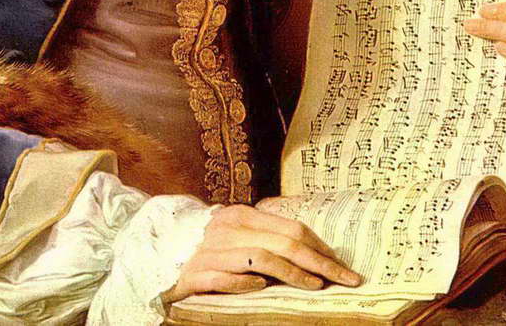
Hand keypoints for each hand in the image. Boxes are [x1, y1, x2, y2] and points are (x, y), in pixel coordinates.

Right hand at [166, 202, 361, 299]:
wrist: (159, 259)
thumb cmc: (207, 250)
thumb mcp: (237, 237)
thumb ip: (265, 239)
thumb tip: (310, 253)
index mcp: (242, 215)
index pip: (291, 228)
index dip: (321, 247)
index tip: (343, 266)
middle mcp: (228, 229)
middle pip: (284, 243)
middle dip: (321, 263)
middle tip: (346, 280)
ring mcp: (212, 251)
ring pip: (262, 259)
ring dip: (294, 274)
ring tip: (316, 287)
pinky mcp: (197, 274)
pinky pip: (227, 279)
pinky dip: (247, 284)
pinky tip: (263, 289)